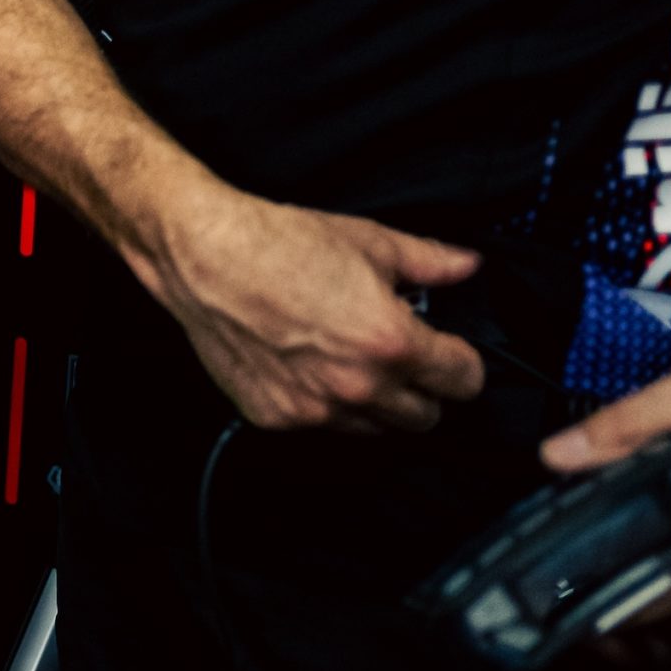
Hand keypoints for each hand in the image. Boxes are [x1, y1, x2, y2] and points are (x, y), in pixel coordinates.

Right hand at [141, 183, 486, 433]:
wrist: (205, 257)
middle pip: (427, 417)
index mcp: (392, 343)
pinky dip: (326, 405)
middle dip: (424, 387)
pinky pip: (323, 426)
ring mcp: (315, 408)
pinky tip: (312, 368)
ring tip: (355, 361)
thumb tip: (465, 266)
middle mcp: (357, 386)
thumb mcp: (368, 241)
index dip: (462, 361)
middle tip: (403, 356)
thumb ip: (429, 262)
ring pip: (377, 430)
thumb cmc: (277, 245)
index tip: (449, 351)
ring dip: (378, 404)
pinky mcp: (276, 417)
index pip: (465, 381)